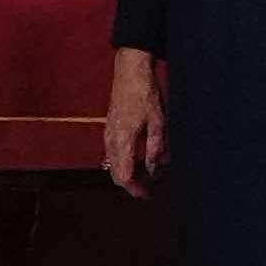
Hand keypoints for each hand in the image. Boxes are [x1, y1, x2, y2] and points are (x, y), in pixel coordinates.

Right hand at [104, 48, 168, 196]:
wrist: (130, 71)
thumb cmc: (145, 93)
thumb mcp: (158, 121)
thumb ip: (156, 147)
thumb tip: (157, 168)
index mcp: (123, 140)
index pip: (124, 176)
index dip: (135, 189)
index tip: (148, 194)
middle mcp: (111, 140)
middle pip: (115, 174)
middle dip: (131, 185)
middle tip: (149, 188)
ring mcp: (108, 134)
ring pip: (113, 164)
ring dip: (127, 174)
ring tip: (147, 175)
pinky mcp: (109, 128)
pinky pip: (112, 153)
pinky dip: (123, 162)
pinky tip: (138, 159)